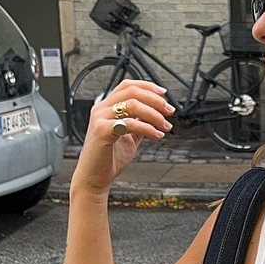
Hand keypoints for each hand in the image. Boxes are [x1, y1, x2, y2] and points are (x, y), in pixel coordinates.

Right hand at [70, 79, 174, 197]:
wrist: (94, 178)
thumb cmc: (109, 159)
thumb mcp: (129, 137)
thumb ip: (139, 123)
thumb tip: (156, 115)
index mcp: (107, 107)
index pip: (128, 86)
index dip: (148, 86)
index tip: (164, 95)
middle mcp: (101, 109)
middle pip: (132, 92)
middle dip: (155, 100)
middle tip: (170, 111)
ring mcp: (100, 118)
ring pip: (133, 104)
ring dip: (154, 114)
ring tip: (165, 126)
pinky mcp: (102, 130)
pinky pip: (130, 123)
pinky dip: (148, 128)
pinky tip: (157, 135)